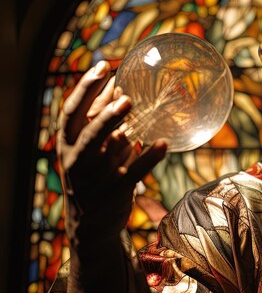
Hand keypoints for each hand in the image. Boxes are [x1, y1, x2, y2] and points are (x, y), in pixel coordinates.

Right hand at [56, 60, 166, 240]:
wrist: (91, 225)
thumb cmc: (94, 177)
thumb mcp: (92, 150)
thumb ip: (103, 122)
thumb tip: (120, 87)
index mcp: (68, 145)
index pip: (71, 112)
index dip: (86, 88)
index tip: (104, 66)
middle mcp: (77, 160)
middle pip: (87, 131)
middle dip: (103, 111)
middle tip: (124, 94)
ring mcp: (95, 178)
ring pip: (105, 151)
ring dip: (117, 126)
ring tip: (132, 105)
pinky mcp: (115, 193)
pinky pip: (133, 173)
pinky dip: (148, 158)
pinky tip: (163, 143)